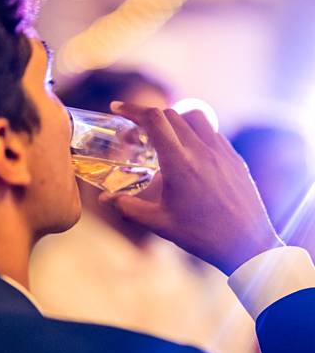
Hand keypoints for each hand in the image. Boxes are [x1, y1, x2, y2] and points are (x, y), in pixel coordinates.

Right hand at [103, 100, 282, 273]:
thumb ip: (128, 207)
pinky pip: (213, 133)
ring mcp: (222, 152)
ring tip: (163, 138)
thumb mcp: (158, 223)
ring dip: (173, 120)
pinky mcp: (235, 158)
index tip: (117, 108)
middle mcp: (201, 151)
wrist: (247, 244)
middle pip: (170, 115)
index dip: (132, 109)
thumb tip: (105, 198)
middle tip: (133, 136)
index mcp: (179, 163)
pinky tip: (189, 153)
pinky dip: (195, 133)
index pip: (153, 120)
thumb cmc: (201, 235)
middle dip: (147, 119)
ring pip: (195, 118)